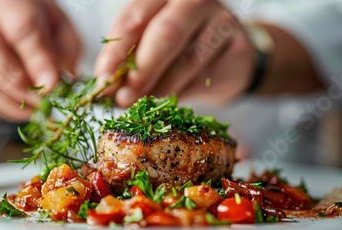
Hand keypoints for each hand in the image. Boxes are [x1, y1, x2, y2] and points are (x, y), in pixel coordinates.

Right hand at [0, 0, 80, 120]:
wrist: (19, 21)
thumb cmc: (44, 25)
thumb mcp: (63, 30)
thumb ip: (63, 52)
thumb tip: (55, 83)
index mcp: (11, 5)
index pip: (21, 31)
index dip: (38, 61)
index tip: (53, 84)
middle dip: (22, 84)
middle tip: (45, 98)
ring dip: (15, 102)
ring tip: (39, 108)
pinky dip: (8, 109)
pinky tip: (27, 110)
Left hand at [95, 0, 253, 106]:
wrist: (228, 54)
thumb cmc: (180, 45)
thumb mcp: (148, 41)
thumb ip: (129, 57)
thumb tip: (106, 83)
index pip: (135, 18)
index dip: (116, 52)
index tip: (104, 79)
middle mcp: (196, 1)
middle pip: (166, 35)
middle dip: (141, 71)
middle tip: (123, 98)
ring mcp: (222, 23)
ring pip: (186, 61)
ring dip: (159, 89)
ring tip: (141, 106)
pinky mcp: (237, 51)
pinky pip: (204, 79)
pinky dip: (181, 94)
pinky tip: (167, 103)